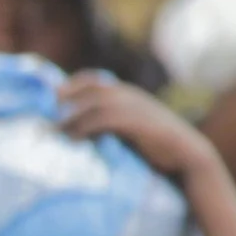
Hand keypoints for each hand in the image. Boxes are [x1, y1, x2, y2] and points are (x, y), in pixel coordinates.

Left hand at [58, 72, 222, 183]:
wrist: (188, 155)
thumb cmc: (157, 147)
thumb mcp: (131, 131)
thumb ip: (109, 126)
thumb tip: (77, 133)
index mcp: (130, 95)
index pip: (95, 80)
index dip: (72, 85)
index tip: (53, 97)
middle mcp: (132, 96)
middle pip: (91, 88)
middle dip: (66, 97)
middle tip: (47, 112)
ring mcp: (137, 107)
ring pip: (95, 103)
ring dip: (72, 116)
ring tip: (55, 131)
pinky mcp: (138, 123)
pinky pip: (105, 119)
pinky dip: (84, 127)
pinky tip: (72, 139)